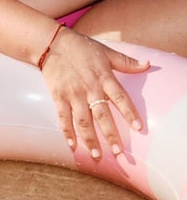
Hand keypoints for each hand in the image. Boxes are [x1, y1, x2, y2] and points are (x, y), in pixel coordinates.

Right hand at [40, 27, 148, 157]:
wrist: (52, 43)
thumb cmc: (81, 47)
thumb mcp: (105, 52)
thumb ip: (126, 62)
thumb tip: (147, 64)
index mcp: (103, 76)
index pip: (120, 97)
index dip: (129, 112)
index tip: (138, 128)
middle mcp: (89, 87)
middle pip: (102, 114)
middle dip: (110, 135)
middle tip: (119, 153)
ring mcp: (73, 93)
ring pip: (83, 120)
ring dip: (90, 139)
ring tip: (97, 156)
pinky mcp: (58, 96)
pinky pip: (63, 117)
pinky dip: (67, 132)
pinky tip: (72, 146)